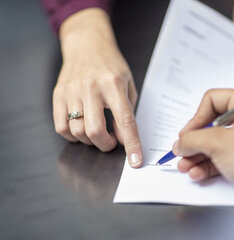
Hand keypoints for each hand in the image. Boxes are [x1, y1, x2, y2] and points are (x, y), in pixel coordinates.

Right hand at [53, 9, 141, 166]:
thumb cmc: (111, 66)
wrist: (87, 45)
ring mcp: (71, 91)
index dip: (131, 144)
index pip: (125, 121)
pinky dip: (72, 136)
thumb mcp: (128, 84)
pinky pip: (61, 127)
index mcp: (113, 85)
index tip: (135, 162)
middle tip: (111, 142)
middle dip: (105, 145)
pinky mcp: (58, 95)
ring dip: (90, 141)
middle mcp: (91, 88)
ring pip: (77, 131)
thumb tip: (121, 139)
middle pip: (95, 131)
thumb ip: (127, 112)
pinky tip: (81, 128)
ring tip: (97, 132)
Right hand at [172, 89, 233, 186]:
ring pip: (217, 143)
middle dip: (194, 142)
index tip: (186, 136)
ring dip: (199, 156)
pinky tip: (199, 173)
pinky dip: (211, 164)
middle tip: (182, 154)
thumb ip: (194, 139)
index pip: (212, 100)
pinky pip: (226, 155)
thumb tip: (180, 142)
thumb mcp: (220, 143)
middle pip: (212, 124)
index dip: (195, 118)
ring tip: (186, 167)